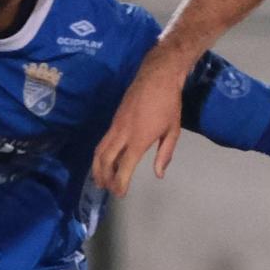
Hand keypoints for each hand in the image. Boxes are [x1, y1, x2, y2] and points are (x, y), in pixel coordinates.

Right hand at [92, 48, 192, 196]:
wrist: (157, 76)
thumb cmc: (169, 103)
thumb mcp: (172, 130)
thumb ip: (165, 154)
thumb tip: (158, 174)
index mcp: (139, 138)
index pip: (124, 166)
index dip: (120, 182)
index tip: (120, 193)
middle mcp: (123, 133)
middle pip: (105, 160)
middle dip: (104, 177)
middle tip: (107, 189)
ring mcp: (116, 125)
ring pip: (100, 150)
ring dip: (97, 167)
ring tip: (100, 180)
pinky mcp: (114, 120)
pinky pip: (103, 141)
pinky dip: (101, 154)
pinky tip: (105, 161)